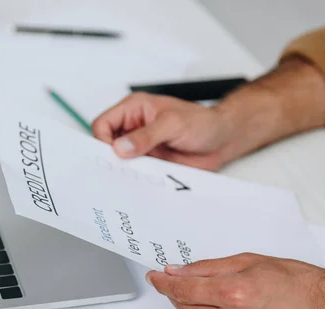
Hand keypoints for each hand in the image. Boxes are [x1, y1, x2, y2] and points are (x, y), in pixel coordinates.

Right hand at [92, 93, 251, 170]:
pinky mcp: (149, 164)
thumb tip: (121, 147)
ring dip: (124, 171)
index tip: (111, 155)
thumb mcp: (174, 124)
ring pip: (118, 162)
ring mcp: (140, 147)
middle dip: (109, 158)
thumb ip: (146, 135)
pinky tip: (142, 182)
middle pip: (106, 145)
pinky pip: (134, 174)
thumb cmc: (203, 123)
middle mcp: (133, 128)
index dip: (102, 140)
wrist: (223, 142)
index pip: (103, 124)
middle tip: (117, 170)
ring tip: (132, 177)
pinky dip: (135, 180)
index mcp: (134, 109)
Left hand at [145, 253, 324, 308]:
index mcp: (234, 293)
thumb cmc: (298, 284)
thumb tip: (180, 271)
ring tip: (198, 291)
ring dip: (189, 306)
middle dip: (175, 292)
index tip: (155, 277)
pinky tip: (215, 307)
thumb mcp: (250, 261)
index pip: (182, 289)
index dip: (164, 282)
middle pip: (184, 307)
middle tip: (173, 280)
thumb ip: (208, 267)